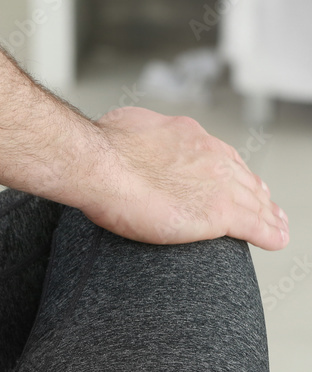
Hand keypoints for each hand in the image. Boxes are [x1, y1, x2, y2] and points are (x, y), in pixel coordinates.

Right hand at [84, 107, 287, 249]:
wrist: (101, 165)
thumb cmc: (102, 149)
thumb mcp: (124, 125)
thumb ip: (135, 134)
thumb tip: (125, 137)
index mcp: (188, 136)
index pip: (220, 156)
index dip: (232, 172)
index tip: (238, 182)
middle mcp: (210, 156)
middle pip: (243, 178)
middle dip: (257, 193)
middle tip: (267, 207)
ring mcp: (218, 183)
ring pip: (254, 202)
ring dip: (268, 215)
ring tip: (276, 226)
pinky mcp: (218, 212)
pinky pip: (253, 225)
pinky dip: (268, 233)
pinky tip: (275, 240)